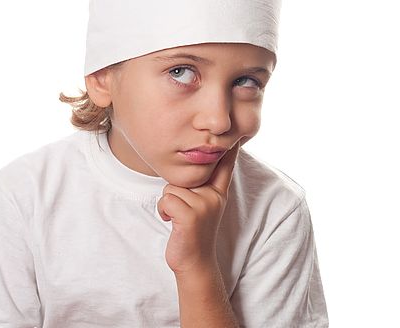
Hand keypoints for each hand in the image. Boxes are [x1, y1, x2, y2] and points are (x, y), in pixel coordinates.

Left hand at [157, 138, 243, 275]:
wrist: (195, 263)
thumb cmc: (193, 231)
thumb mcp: (204, 206)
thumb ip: (203, 186)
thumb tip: (196, 163)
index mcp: (218, 192)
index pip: (225, 165)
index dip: (229, 148)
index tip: (236, 135)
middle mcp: (214, 196)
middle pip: (185, 175)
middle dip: (177, 190)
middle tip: (183, 210)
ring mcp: (204, 205)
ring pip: (171, 187)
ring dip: (168, 203)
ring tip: (178, 218)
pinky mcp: (190, 215)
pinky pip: (166, 199)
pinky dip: (163, 211)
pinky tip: (172, 223)